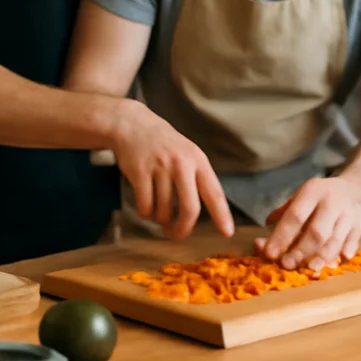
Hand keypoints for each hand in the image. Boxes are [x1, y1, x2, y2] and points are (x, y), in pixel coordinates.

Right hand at [111, 101, 233, 239]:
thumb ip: (197, 177)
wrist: (133, 125)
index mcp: (198, 160)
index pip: (214, 192)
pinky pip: (145, 206)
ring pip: (164, 211)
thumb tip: (203, 212)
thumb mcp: (188, 153)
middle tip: (178, 235)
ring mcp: (160, 168)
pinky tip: (146, 208)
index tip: (227, 232)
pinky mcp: (140, 172)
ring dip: (160, 220)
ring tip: (158, 215)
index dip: (222, 215)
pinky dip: (145, 214)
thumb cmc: (164, 144)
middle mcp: (181, 164)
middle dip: (183, 229)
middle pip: (189, 208)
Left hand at [256, 176, 360, 271]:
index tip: (269, 253)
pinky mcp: (360, 225)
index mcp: (312, 192)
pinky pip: (353, 240)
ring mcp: (348, 214)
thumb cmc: (320, 196)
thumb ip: (283, 216)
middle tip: (287, 264)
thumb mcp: (301, 196)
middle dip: (301, 250)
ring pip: (335, 239)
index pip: (295, 216)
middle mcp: (331, 202)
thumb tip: (261, 241)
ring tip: (310, 269)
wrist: (355, 188)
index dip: (281, 236)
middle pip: (316, 231)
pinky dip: (346, 251)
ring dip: (322, 256)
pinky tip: (339, 261)